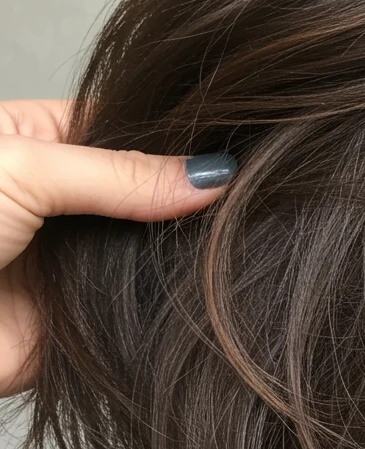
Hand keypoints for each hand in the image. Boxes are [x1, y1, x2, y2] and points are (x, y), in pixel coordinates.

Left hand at [0, 99, 236, 396]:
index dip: (181, 133)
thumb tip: (211, 173)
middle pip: (149, 190)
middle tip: (257, 189)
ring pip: (153, 247)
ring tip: (249, 230)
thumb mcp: (24, 170)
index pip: (129, 127)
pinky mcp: (91, 321)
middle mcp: (65, 201)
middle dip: (190, 194)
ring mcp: (79, 261)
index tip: (242, 138)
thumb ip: (122, 173)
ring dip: (185, 246)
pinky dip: (175, 298)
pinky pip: (147, 305)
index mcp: (41, 143)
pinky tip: (216, 280)